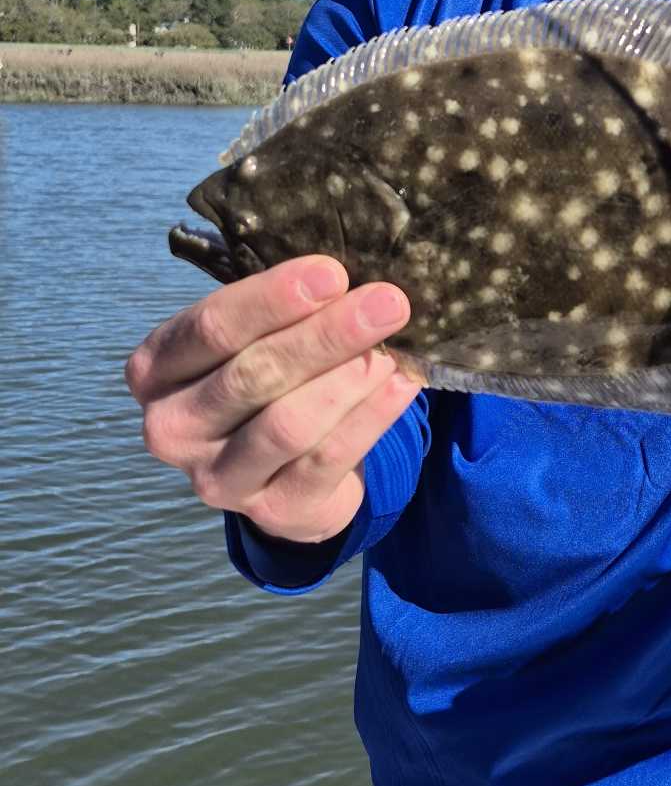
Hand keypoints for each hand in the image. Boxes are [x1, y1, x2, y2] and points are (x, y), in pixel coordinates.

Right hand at [125, 256, 420, 543]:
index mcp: (155, 371)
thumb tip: (345, 276)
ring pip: (288, 423)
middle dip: (327, 334)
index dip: (272, 299)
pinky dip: (370, 417)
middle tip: (386, 303)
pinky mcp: (271, 511)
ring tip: (392, 347)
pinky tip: (401, 385)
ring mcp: (216, 479)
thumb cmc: (264, 379)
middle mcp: (172, 428)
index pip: (211, 328)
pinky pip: (327, 459)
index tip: (332, 274)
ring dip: (349, 379)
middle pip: (254, 373)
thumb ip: (280, 309)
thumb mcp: (252, 338)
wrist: (281, 470)